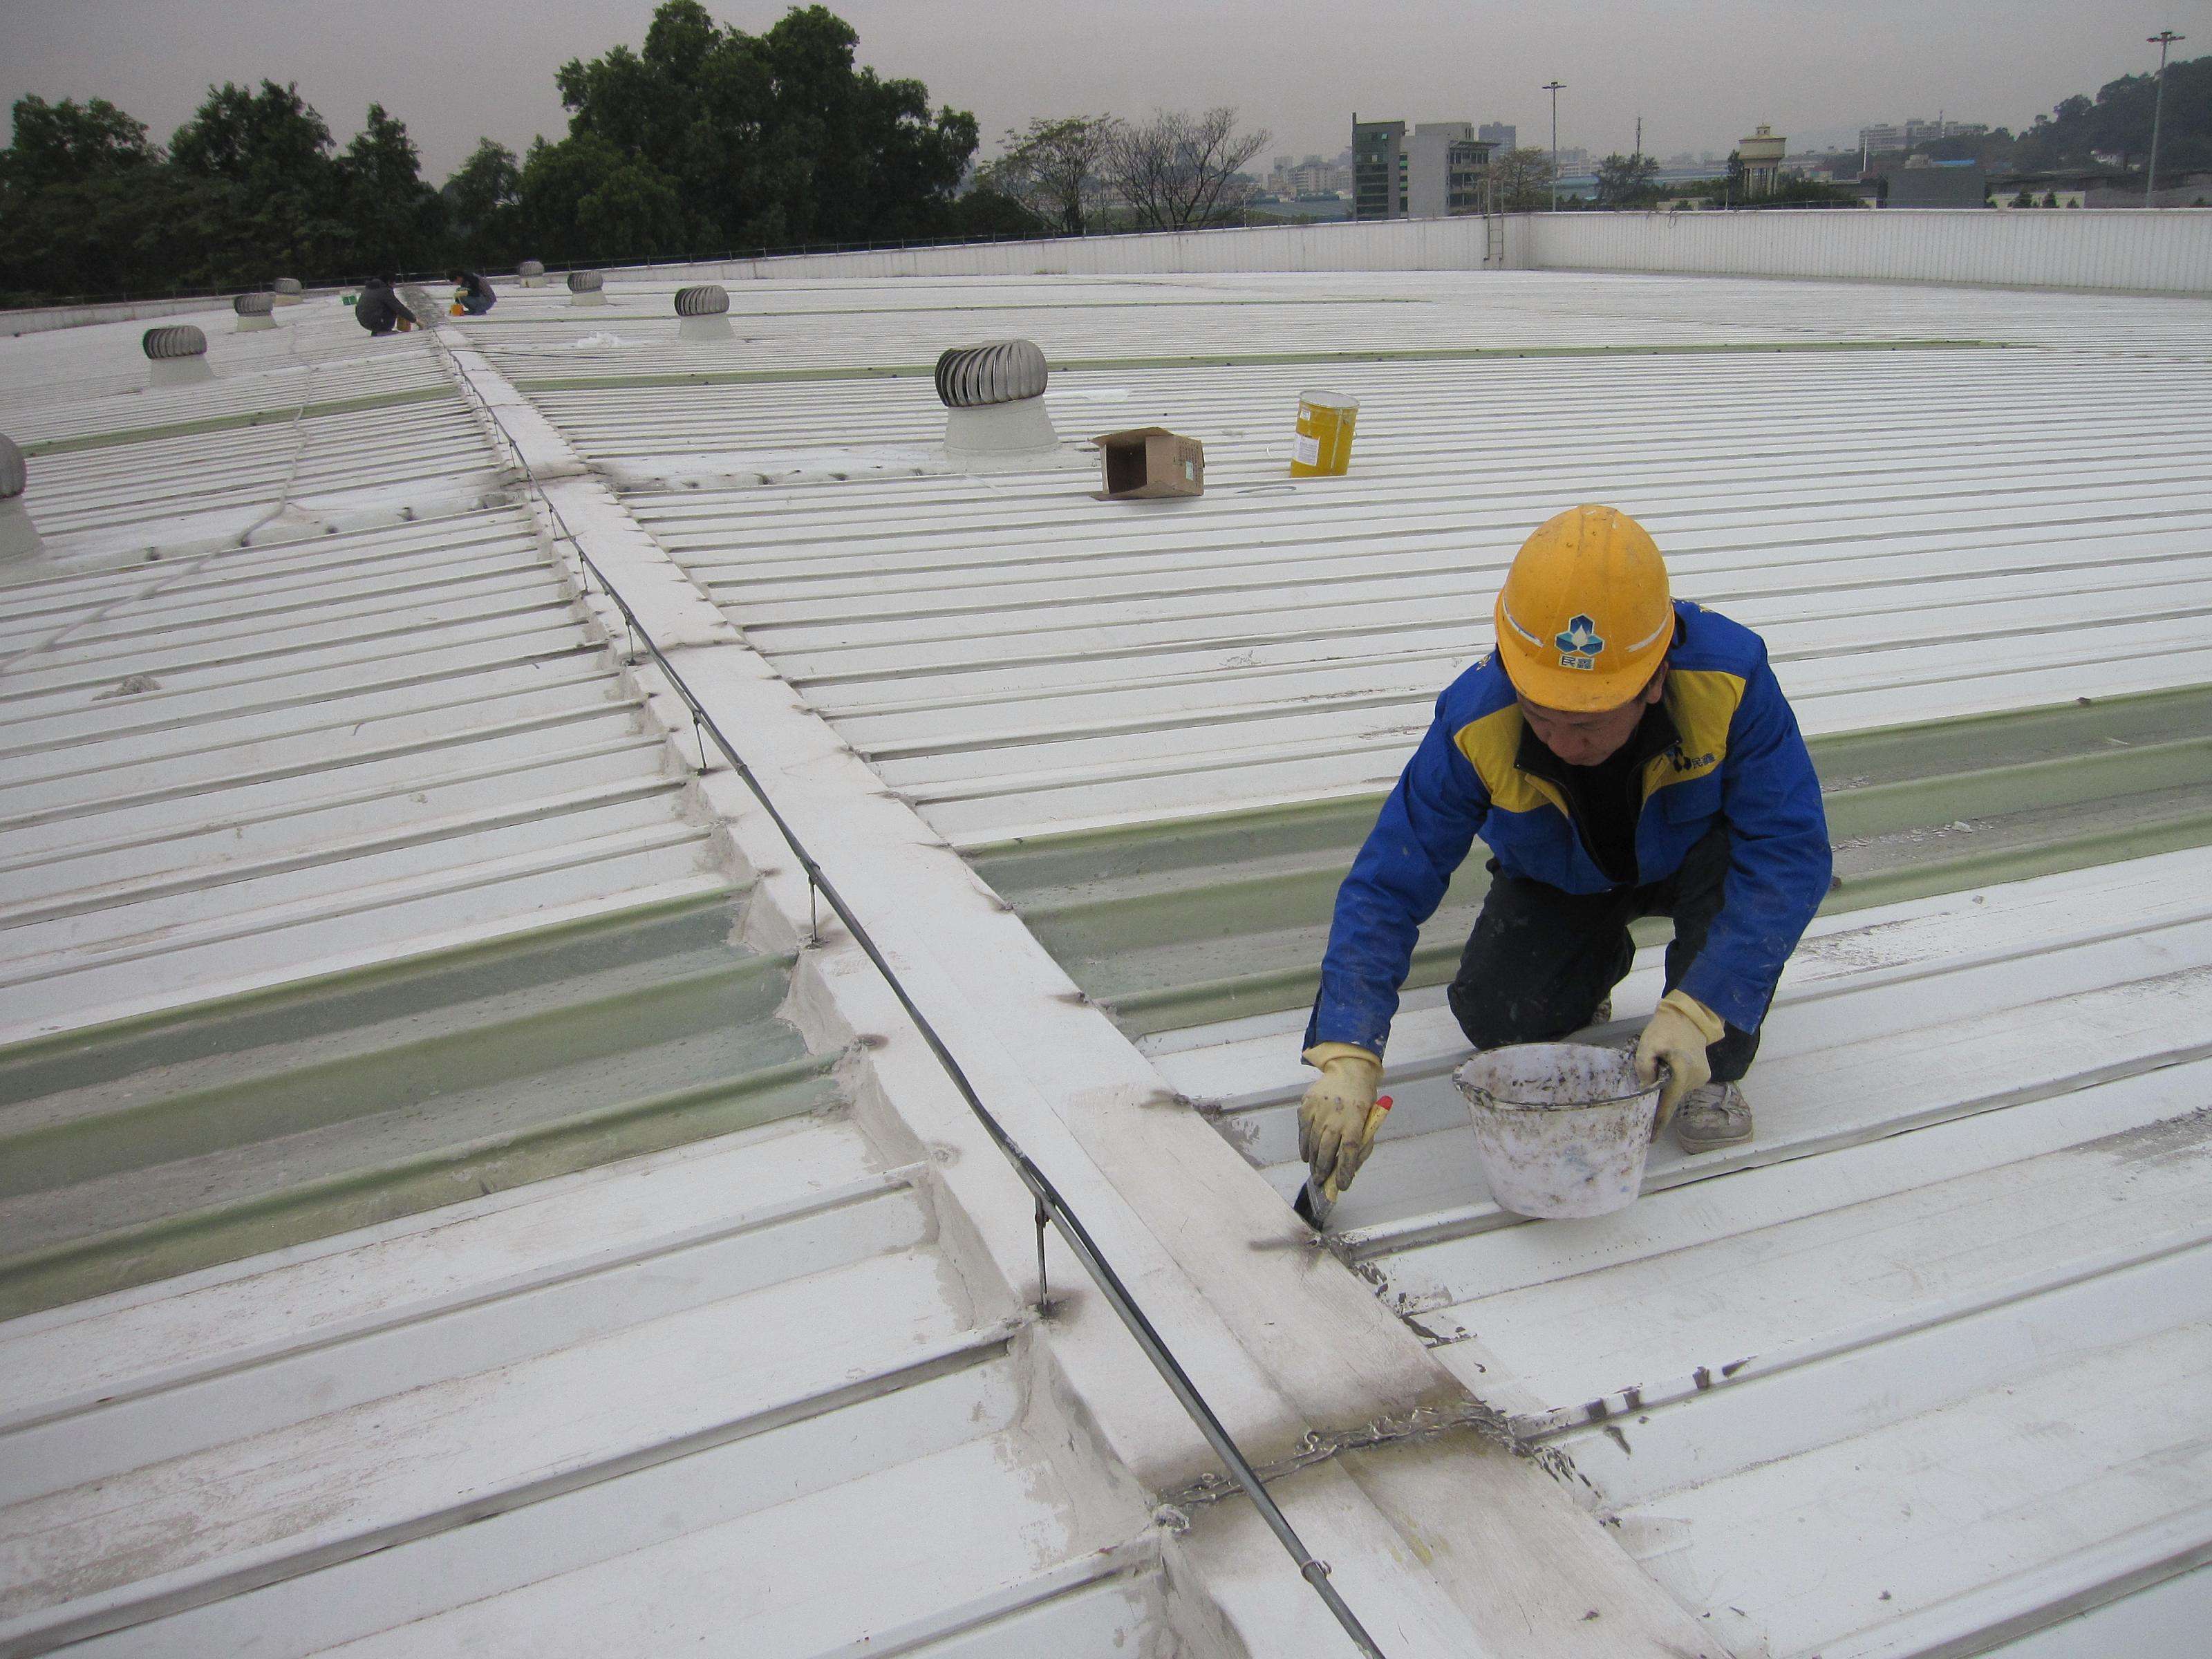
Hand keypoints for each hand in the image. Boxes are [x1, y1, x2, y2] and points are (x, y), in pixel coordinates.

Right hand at [1298, 1044, 1382, 1192]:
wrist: (1348, 1071)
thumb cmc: (1362, 1100)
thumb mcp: (1370, 1121)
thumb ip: (1362, 1145)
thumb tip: (1350, 1168)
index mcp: (1355, 1121)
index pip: (1349, 1151)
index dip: (1345, 1170)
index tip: (1342, 1185)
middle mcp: (1336, 1117)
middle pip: (1327, 1149)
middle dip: (1323, 1170)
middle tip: (1320, 1181)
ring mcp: (1319, 1110)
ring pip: (1313, 1142)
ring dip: (1313, 1160)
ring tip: (1314, 1172)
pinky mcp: (1307, 1106)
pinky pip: (1303, 1130)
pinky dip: (1304, 1145)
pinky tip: (1306, 1155)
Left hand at [1634, 991, 1724, 1134]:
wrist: (1690, 1017)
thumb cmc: (1666, 1029)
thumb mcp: (1647, 1045)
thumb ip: (1644, 1067)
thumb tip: (1645, 1089)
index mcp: (1683, 1073)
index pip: (1668, 1104)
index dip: (1659, 1123)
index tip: (1650, 1139)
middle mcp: (1695, 1080)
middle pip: (1672, 1099)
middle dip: (1658, 1105)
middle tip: (1642, 1111)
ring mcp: (1702, 1079)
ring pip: (1678, 1093)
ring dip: (1666, 1092)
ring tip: (1653, 1085)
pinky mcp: (1704, 1076)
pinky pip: (1684, 1086)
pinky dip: (1673, 1085)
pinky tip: (1666, 1076)